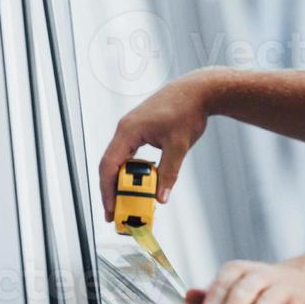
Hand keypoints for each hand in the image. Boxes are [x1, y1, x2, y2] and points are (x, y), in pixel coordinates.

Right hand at [98, 72, 211, 220]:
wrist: (197, 90)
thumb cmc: (187, 111)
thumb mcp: (179, 146)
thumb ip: (169, 172)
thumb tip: (162, 198)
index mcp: (128, 131)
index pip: (109, 165)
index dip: (107, 189)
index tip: (110, 209)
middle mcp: (125, 129)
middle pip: (110, 165)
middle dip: (111, 190)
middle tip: (116, 213)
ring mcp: (131, 129)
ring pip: (119, 160)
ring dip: (122, 181)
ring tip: (127, 203)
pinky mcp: (140, 130)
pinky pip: (129, 154)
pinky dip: (131, 171)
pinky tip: (138, 184)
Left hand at [186, 259, 304, 303]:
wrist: (302, 284)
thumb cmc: (258, 289)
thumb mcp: (234, 288)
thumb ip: (211, 295)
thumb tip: (187, 296)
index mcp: (242, 271)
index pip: (228, 276)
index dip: (217, 293)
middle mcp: (262, 276)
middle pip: (249, 286)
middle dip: (236, 302)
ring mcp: (282, 290)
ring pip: (270, 299)